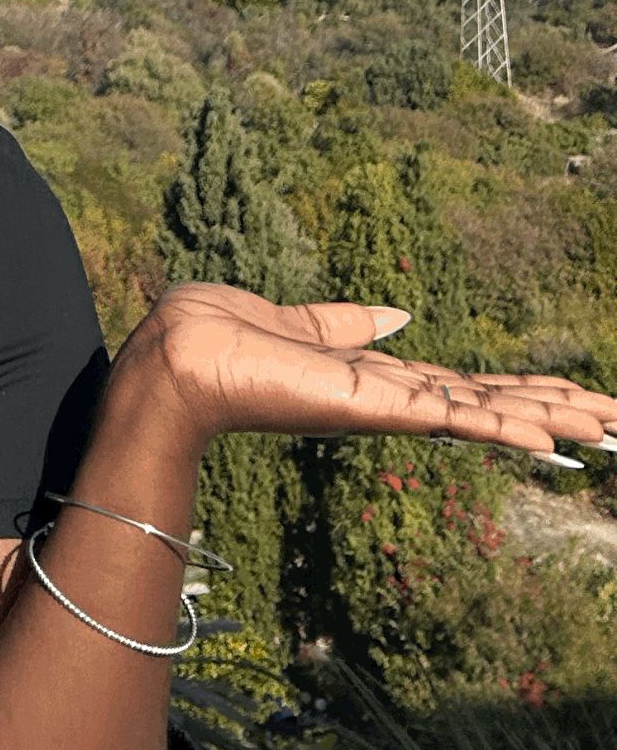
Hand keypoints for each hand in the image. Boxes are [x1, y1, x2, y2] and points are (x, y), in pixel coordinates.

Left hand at [125, 282, 616, 465]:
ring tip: (607, 424)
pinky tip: (549, 435)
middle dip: (551, 408)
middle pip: (487, 403)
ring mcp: (383, 405)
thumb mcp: (296, 320)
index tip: (568, 396)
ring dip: (547, 417)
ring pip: (484, 413)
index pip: (460, 386)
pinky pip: (451, 417)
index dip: (514, 392)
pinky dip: (503, 427)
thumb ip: (348, 322)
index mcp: (372, 376)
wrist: (176, 356)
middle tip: (615, 417)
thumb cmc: (217, 336)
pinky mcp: (372, 405)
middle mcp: (387, 396)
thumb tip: (400, 314)